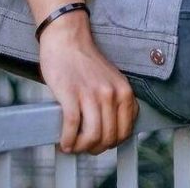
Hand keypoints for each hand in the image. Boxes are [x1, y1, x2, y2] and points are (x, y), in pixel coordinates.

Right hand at [38, 10, 138, 154]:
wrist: (68, 40)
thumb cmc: (86, 62)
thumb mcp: (112, 80)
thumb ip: (116, 101)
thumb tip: (112, 132)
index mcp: (123, 90)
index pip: (125, 131)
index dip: (112, 143)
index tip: (101, 143)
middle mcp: (111, 94)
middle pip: (108, 137)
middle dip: (95, 148)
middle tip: (84, 147)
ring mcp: (91, 95)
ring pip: (92, 136)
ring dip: (81, 147)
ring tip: (73, 145)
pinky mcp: (71, 95)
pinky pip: (72, 128)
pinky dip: (68, 140)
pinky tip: (64, 141)